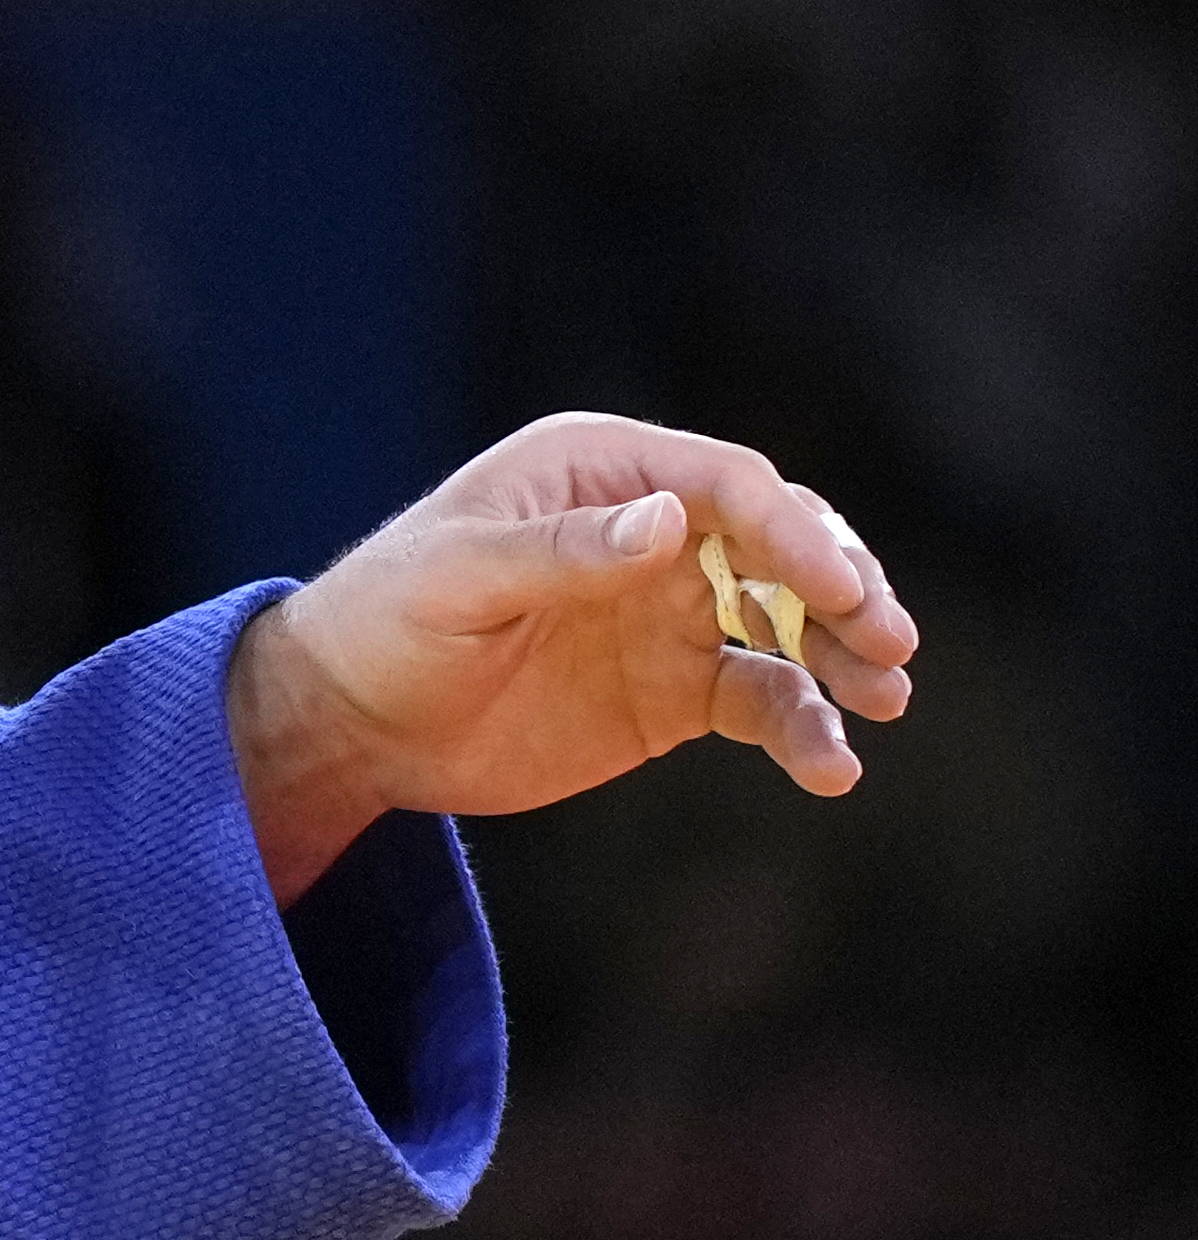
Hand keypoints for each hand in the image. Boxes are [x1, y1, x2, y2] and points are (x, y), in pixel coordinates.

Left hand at [227, 412, 924, 899]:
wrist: (349, 722)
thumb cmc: (383, 623)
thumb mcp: (452, 579)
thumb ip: (557, 554)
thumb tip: (665, 524)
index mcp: (604, 472)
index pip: (727, 487)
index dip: (792, 533)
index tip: (839, 588)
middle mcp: (656, 531)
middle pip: (783, 544)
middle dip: (847, 589)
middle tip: (890, 643)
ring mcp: (674, 611)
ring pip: (791, 625)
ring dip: (846, 659)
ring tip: (886, 701)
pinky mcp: (675, 690)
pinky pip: (761, 700)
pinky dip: (803, 728)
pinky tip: (832, 768)